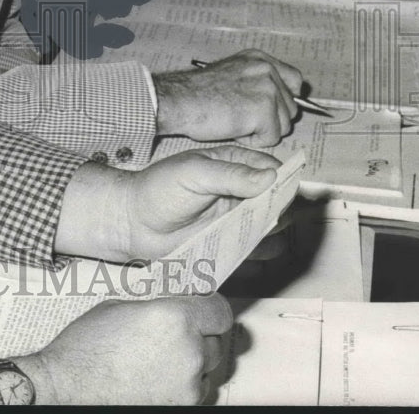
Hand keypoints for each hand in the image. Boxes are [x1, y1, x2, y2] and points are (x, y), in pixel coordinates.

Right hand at [13, 294, 232, 403]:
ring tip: (160, 357)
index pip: (220, 312)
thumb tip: (177, 304)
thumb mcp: (121, 306)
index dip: (211, 309)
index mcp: (175, 318)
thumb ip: (158, 305)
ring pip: (206, 369)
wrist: (68, 388)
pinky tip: (156, 376)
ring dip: (193, 362)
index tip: (203, 309)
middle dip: (200, 336)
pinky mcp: (180, 408)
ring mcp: (187, 386)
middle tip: (175, 333)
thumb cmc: (87, 347)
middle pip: (216, 342)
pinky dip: (183, 384)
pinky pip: (194, 391)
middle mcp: (189, 352)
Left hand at [55, 145, 279, 261]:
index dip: (285, 181)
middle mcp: (242, 190)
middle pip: (280, 199)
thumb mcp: (193, 173)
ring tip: (255, 236)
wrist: (133, 223)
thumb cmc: (158, 189)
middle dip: (282, 210)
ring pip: (274, 226)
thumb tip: (270, 176)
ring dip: (274, 233)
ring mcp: (239, 218)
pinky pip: (258, 250)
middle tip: (266, 219)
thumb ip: (231, 175)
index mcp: (235, 163)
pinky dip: (261, 253)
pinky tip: (248, 252)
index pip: (273, 169)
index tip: (284, 196)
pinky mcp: (232, 243)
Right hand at [154, 49, 302, 145]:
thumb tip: (279, 101)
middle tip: (241, 117)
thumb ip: (256, 81)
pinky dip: (253, 141)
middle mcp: (266, 69)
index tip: (270, 109)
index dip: (285, 100)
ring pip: (283, 125)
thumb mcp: (231, 74)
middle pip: (291, 108)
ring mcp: (267, 88)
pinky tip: (234, 130)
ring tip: (235, 122)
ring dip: (261, 131)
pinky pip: (271, 138)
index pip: (295, 81)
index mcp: (259, 59)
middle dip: (270, 119)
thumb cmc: (196, 93)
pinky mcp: (263, 110)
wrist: (177, 100)